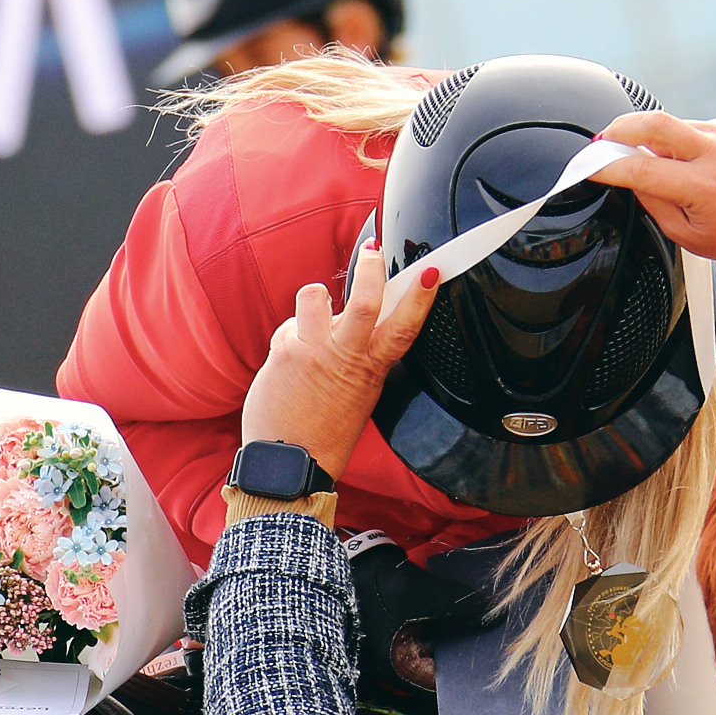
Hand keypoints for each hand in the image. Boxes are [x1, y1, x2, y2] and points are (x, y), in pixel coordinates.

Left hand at [240, 243, 439, 482]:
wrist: (289, 461)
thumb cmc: (323, 431)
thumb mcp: (357, 394)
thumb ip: (357, 357)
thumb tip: (348, 321)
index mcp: (370, 371)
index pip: (403, 329)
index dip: (420, 297)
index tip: (431, 272)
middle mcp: (345, 358)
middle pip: (365, 302)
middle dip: (371, 270)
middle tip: (372, 253)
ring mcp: (313, 353)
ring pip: (314, 297)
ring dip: (315, 300)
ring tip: (315, 316)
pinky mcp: (284, 354)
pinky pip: (287, 328)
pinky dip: (290, 338)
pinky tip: (288, 363)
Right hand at [586, 112, 715, 293]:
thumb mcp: (682, 232)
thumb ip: (650, 199)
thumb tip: (624, 173)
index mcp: (703, 186)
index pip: (641, 168)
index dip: (608, 167)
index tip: (589, 167)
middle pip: (652, 122)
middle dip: (617, 129)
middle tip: (600, 142)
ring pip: (667, 123)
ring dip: (645, 137)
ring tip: (639, 159)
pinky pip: (684, 127)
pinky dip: (669, 140)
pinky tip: (673, 160)